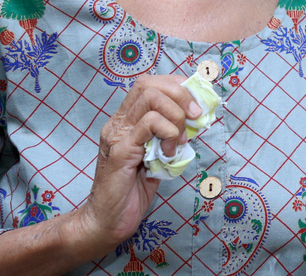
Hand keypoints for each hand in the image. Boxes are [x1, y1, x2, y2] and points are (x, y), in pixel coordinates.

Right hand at [76, 74, 199, 253]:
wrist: (108, 221)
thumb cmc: (133, 190)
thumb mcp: (159, 155)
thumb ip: (171, 135)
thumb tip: (197, 118)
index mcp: (126, 120)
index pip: (149, 83)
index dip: (176, 85)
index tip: (196, 102)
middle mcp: (118, 123)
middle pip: (149, 84)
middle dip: (180, 95)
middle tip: (194, 117)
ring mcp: (117, 135)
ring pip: (151, 99)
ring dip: (176, 116)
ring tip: (179, 141)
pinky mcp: (120, 150)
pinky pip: (149, 124)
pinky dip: (169, 134)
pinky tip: (169, 154)